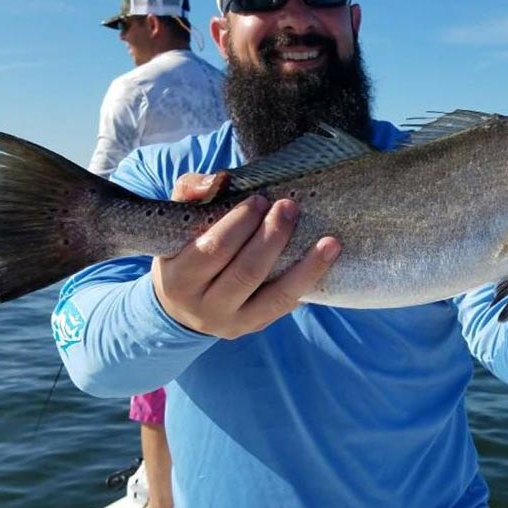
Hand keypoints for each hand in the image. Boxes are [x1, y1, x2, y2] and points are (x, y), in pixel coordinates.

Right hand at [151, 173, 340, 337]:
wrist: (182, 302)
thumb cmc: (185, 247)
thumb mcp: (177, 219)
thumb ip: (191, 191)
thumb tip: (220, 181)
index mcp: (178, 278)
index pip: (212, 250)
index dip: (238, 224)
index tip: (260, 199)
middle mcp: (202, 307)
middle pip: (245, 274)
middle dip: (272, 238)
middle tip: (290, 207)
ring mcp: (230, 323)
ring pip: (274, 297)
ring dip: (306, 268)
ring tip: (330, 242)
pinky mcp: (253, 327)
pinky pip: (285, 307)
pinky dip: (306, 284)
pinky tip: (325, 263)